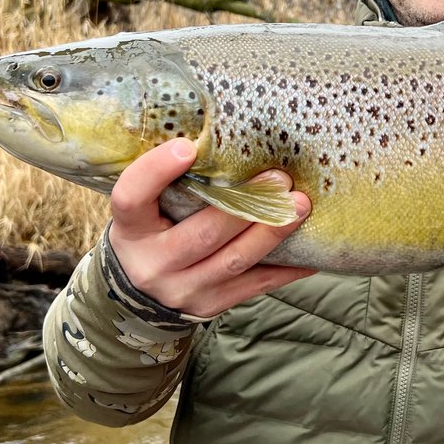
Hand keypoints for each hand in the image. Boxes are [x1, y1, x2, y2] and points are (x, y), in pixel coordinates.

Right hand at [107, 138, 314, 316]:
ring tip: (300, 206)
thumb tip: (227, 136)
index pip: (132, 197)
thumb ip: (173, 181)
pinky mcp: (209, 306)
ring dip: (272, 231)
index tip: (188, 146)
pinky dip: (287, 267)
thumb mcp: (147, 208)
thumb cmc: (153, 230)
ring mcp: (181, 290)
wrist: (139, 294)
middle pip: (202, 233)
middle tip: (280, 178)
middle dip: (246, 205)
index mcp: (131, 230)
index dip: (156, 171)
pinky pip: (256, 285)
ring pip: (234, 261)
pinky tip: (312, 250)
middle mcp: (152, 264)